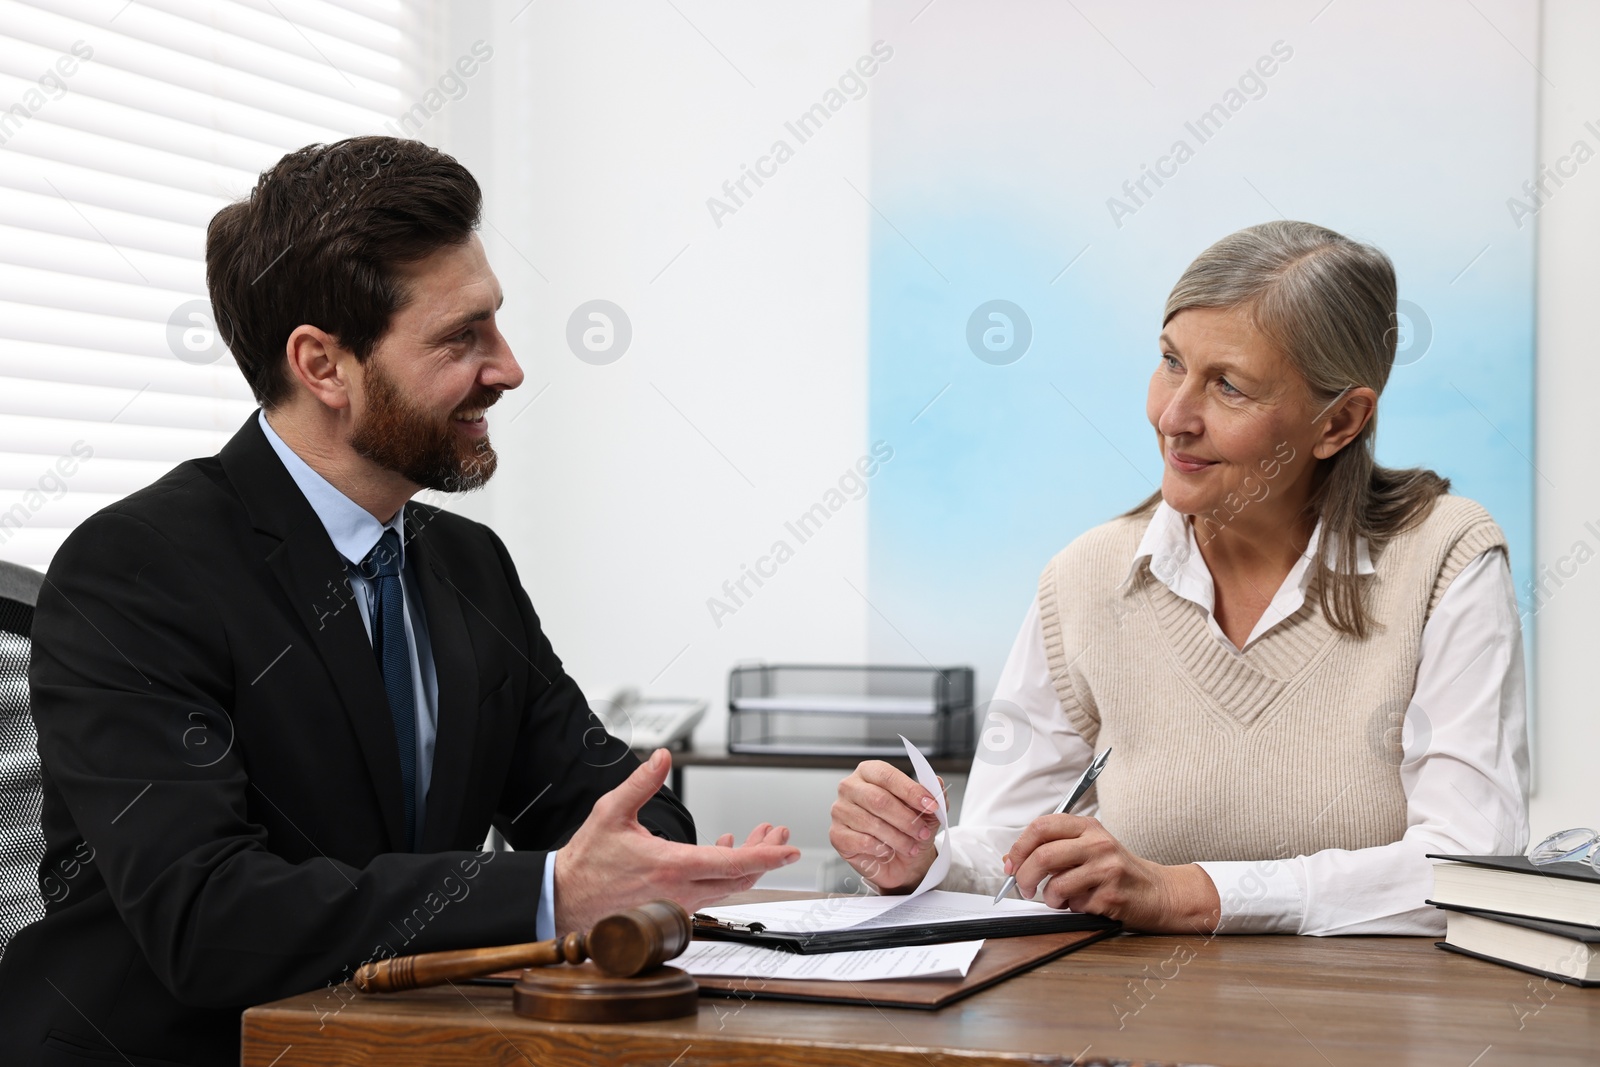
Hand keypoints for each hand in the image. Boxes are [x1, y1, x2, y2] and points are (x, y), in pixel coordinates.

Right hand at [553, 749, 799, 932]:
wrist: (565, 899)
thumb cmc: (587, 860)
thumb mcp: (611, 812)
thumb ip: (641, 783)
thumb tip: (663, 757)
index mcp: (671, 866)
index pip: (731, 864)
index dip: (765, 855)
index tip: (789, 849)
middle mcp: (680, 890)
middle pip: (739, 877)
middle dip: (765, 854)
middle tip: (779, 834)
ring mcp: (678, 903)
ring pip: (726, 886)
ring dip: (746, 861)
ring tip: (757, 836)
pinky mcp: (672, 908)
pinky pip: (710, 892)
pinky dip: (724, 871)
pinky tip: (723, 850)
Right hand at [829, 760, 942, 892]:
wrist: (902, 861)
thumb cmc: (909, 829)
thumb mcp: (927, 811)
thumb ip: (933, 794)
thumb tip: (936, 782)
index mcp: (869, 772)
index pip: (888, 776)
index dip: (911, 791)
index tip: (931, 805)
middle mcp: (850, 787)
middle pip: (878, 799)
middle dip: (906, 819)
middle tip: (923, 832)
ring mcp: (840, 810)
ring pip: (872, 823)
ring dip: (898, 838)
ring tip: (910, 846)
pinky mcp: (837, 834)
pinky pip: (861, 841)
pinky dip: (881, 848)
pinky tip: (887, 850)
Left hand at [1005, 814, 1219, 932]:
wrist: (1159, 892)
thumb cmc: (1118, 870)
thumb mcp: (1089, 847)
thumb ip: (1054, 848)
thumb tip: (1013, 861)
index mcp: (1088, 827)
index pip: (1041, 827)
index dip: (1019, 847)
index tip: (1012, 865)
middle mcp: (1097, 843)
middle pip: (1043, 855)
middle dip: (1024, 877)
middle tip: (1024, 888)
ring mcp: (1106, 868)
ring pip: (1056, 884)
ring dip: (1048, 898)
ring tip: (1058, 899)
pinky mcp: (1111, 895)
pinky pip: (1075, 905)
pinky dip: (1071, 909)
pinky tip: (1083, 904)